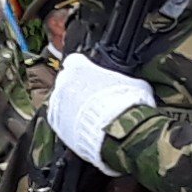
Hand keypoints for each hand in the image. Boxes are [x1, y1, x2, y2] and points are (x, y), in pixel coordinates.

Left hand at [47, 52, 153, 171]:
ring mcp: (58, 102)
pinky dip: (67, 122)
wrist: (117, 130)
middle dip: (76, 88)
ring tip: (88, 116)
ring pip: (60, 100)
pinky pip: (58, 119)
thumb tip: (135, 85)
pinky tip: (81, 128)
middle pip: (66, 81)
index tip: (89, 75)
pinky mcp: (56, 122)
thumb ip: (125, 80)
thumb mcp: (134, 84)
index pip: (75, 61)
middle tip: (91, 98)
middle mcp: (65, 81)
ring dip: (70, 105)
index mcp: (81, 67)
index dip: (83, 69)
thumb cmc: (126, 103)